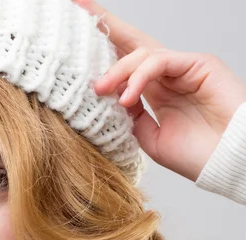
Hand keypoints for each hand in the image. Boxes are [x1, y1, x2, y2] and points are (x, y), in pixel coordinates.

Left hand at [73, 0, 245, 181]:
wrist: (227, 162)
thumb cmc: (196, 155)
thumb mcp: (149, 138)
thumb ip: (129, 117)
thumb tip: (106, 99)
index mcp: (154, 90)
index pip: (123, 62)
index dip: (100, 49)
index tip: (73, 40)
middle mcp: (167, 74)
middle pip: (131, 42)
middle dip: (104, 25)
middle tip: (78, 6)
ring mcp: (183, 66)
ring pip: (141, 54)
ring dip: (116, 70)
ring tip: (99, 89)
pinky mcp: (199, 64)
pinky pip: (161, 61)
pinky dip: (139, 77)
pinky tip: (126, 97)